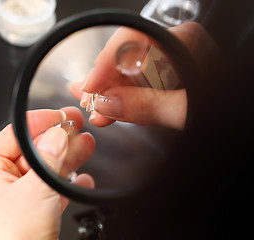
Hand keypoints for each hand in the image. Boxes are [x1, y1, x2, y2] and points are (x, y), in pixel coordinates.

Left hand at [0, 107, 94, 239]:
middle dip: (59, 137)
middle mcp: (4, 180)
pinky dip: (69, 183)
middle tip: (77, 125)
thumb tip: (58, 133)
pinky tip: (84, 179)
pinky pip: (54, 189)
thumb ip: (48, 157)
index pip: (16, 133)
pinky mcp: (35, 210)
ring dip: (68, 157)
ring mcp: (21, 195)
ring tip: (86, 145)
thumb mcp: (33, 189)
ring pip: (47, 167)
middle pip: (35, 148)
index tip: (61, 114)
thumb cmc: (13, 238)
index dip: (40, 121)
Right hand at [70, 22, 219, 129]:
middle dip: (103, 82)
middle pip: (125, 57)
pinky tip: (109, 109)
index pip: (131, 41)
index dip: (104, 64)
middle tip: (87, 100)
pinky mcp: (165, 78)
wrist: (240, 125)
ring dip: (109, 93)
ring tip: (94, 109)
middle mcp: (173, 47)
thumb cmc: (229, 110)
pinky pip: (136, 85)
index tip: (90, 87)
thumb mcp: (187, 110)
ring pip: (127, 73)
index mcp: (183, 43)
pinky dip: (122, 99)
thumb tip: (106, 103)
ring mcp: (168, 62)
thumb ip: (146, 106)